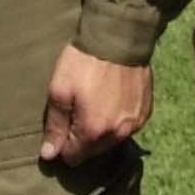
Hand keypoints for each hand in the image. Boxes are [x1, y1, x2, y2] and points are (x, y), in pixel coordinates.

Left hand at [41, 49, 152, 167]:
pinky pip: (127, 127)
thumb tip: (49, 155)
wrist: (120, 37)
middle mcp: (117, 135)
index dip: (63, 143)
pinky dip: (117, 119)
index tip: (62, 123)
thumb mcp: (60, 91)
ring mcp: (135, 124)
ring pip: (110, 141)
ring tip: (95, 102)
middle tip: (77, 109)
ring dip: (101, 129)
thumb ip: (55, 126)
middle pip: (92, 151)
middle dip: (82, 137)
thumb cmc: (84, 63)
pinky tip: (112, 99)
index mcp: (93, 132)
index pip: (73, 157)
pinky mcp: (145, 112)